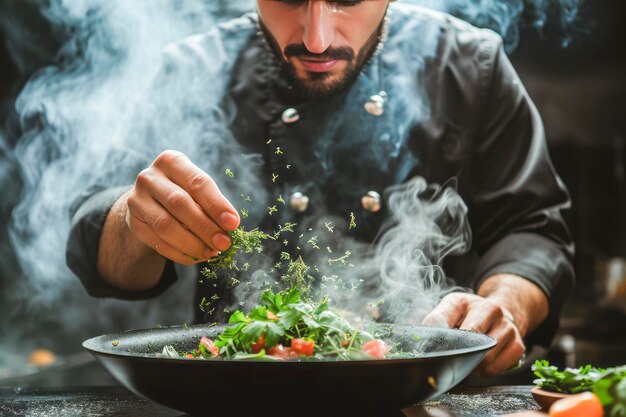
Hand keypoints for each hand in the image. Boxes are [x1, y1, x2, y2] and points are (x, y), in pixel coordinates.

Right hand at [125, 150, 239, 264]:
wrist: (150, 203)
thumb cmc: (184, 193)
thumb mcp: (197, 190)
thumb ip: (212, 204)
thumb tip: (230, 226)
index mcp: (171, 162)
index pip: (197, 182)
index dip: (216, 204)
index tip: (233, 223)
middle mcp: (150, 177)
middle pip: (179, 203)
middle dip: (205, 226)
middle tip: (224, 243)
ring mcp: (137, 200)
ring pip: (165, 225)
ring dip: (192, 243)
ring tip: (211, 252)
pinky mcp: (133, 223)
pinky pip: (157, 242)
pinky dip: (180, 253)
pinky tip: (196, 257)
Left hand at [422, 292, 525, 375]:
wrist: (501, 313)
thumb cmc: (469, 315)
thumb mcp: (449, 310)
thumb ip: (434, 322)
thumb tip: (420, 343)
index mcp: (464, 301)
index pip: (442, 320)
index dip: (434, 338)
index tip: (430, 349)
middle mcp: (490, 309)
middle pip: (469, 340)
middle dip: (458, 353)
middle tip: (453, 357)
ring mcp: (507, 327)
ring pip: (483, 359)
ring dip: (472, 364)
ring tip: (469, 356)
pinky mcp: (518, 344)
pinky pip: (495, 369)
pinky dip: (485, 371)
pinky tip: (482, 361)